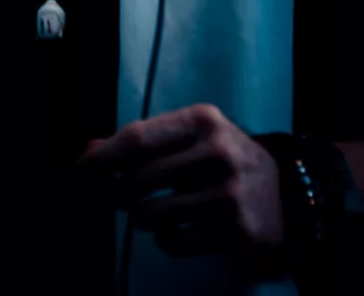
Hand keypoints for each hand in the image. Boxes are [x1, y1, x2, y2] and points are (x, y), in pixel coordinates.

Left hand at [77, 103, 286, 276]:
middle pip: (137, 180)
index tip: (76, 172)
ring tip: (154, 210)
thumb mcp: (190, 137)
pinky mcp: (237, 232)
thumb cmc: (223, 159)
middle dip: (117, 192)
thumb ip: (142, 140)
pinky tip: (180, 227)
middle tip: (117, 196)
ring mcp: (230, 194)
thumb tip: (88, 153)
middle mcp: (218, 153)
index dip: (101, 159)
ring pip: (150, 215)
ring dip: (141, 217)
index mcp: (203, 120)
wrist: (287, 193)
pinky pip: (173, 243)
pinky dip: (166, 239)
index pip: (137, 139)